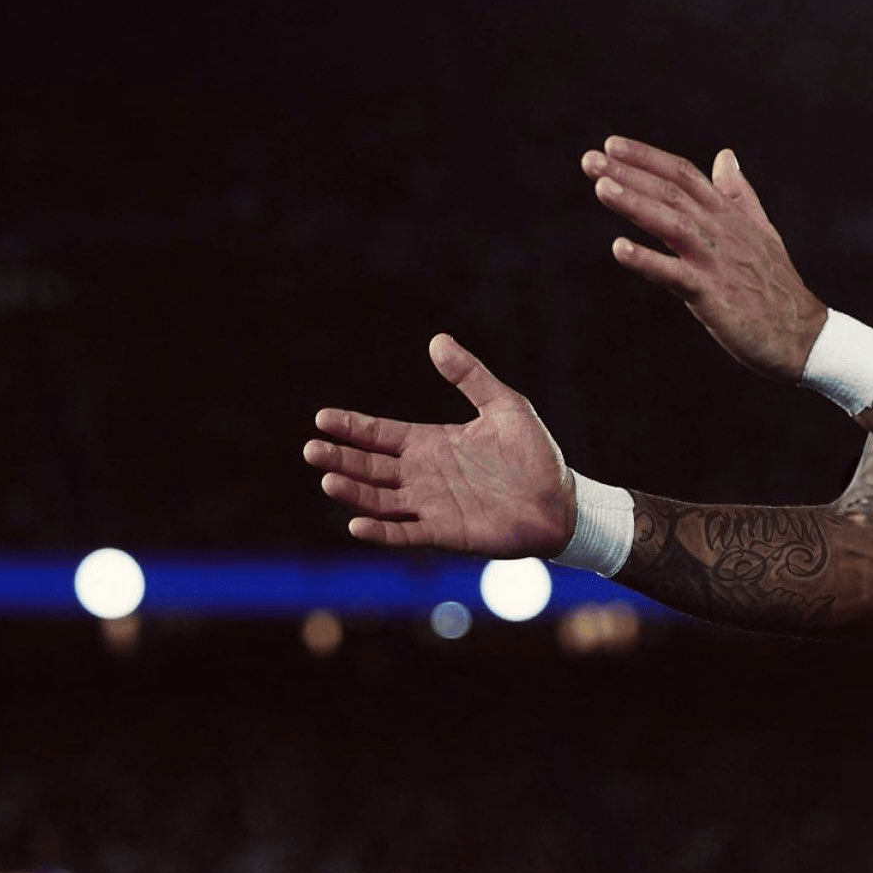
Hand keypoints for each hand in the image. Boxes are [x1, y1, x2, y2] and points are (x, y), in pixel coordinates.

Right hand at [304, 334, 574, 553]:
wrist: (561, 502)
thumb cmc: (534, 455)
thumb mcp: (504, 404)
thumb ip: (470, 375)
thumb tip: (437, 339)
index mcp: (430, 443)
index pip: (380, 435)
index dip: (352, 427)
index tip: (322, 417)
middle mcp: (422, 475)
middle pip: (369, 467)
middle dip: (340, 457)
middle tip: (311, 448)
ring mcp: (430, 506)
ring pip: (379, 500)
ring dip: (353, 493)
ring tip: (327, 479)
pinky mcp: (445, 533)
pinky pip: (405, 533)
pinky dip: (380, 531)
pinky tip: (356, 523)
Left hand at [583, 136, 826, 381]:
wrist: (803, 334)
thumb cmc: (777, 286)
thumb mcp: (760, 231)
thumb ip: (738, 193)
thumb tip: (725, 155)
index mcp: (728, 215)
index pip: (684, 174)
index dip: (647, 158)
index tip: (611, 145)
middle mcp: (721, 231)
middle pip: (671, 193)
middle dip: (629, 174)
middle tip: (589, 160)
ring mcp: (716, 261)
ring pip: (671, 224)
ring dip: (635, 205)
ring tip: (601, 189)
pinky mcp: (712, 294)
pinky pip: (675, 274)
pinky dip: (647, 261)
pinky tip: (618, 249)